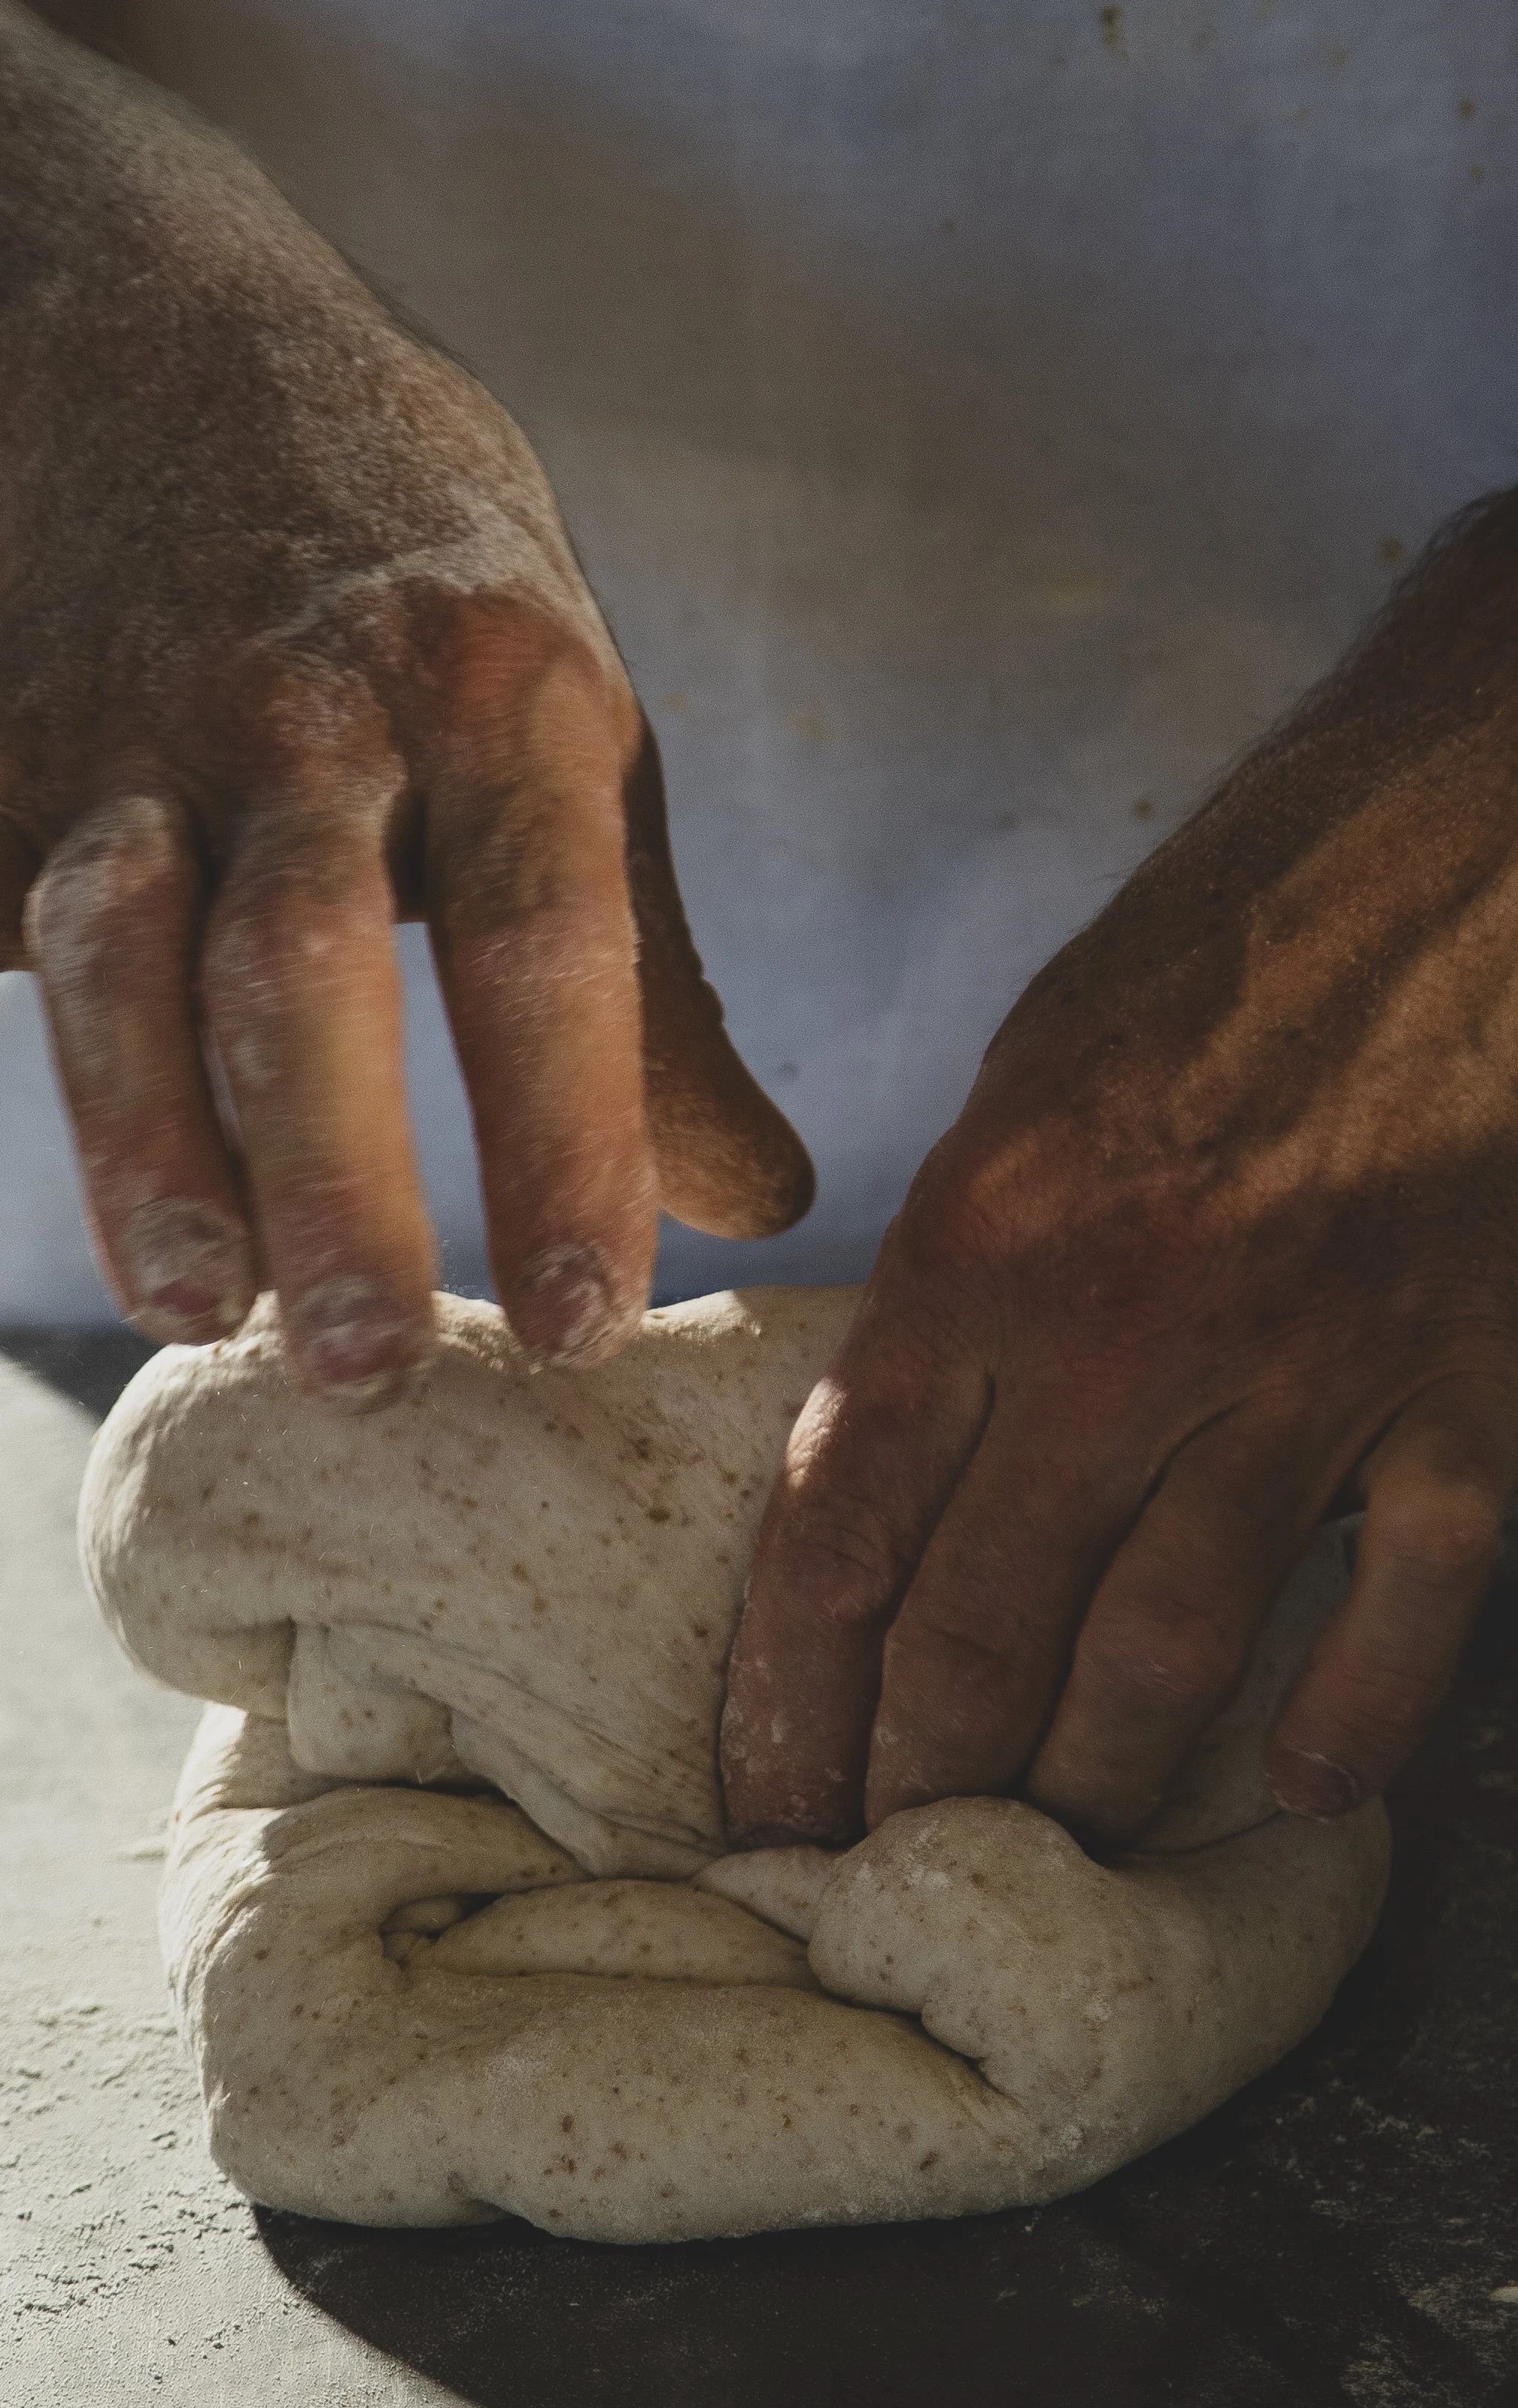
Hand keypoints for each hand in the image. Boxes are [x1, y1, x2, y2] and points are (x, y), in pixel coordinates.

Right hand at [0, 10, 809, 1398]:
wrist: (168, 337)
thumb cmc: (427, 586)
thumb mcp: (577, 737)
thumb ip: (654, 990)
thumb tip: (760, 1202)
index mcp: (500, 690)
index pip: (545, 935)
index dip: (565, 1134)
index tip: (589, 1325)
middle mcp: (311, 708)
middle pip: (310, 959)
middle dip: (331, 1167)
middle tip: (368, 1362)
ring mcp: (133, 730)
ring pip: (117, 948)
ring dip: (144, 1141)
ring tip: (194, 1308)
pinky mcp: (3, 763)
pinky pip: (2, 913)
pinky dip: (35, 1040)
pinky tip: (96, 1200)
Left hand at [723, 496, 1517, 1849]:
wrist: (1474, 813)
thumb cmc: (1236, 928)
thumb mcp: (1031, 1076)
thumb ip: (964, 1279)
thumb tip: (897, 1450)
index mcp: (987, 1233)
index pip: (842, 1527)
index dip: (791, 1697)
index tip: (764, 1801)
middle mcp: (1130, 1321)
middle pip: (987, 1621)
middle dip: (919, 1779)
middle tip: (881, 1878)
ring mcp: (1312, 1357)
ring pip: (1173, 1641)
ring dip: (1100, 1777)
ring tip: (1045, 1865)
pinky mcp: (1471, 1372)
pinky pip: (1408, 1591)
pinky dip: (1356, 1708)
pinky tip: (1300, 1789)